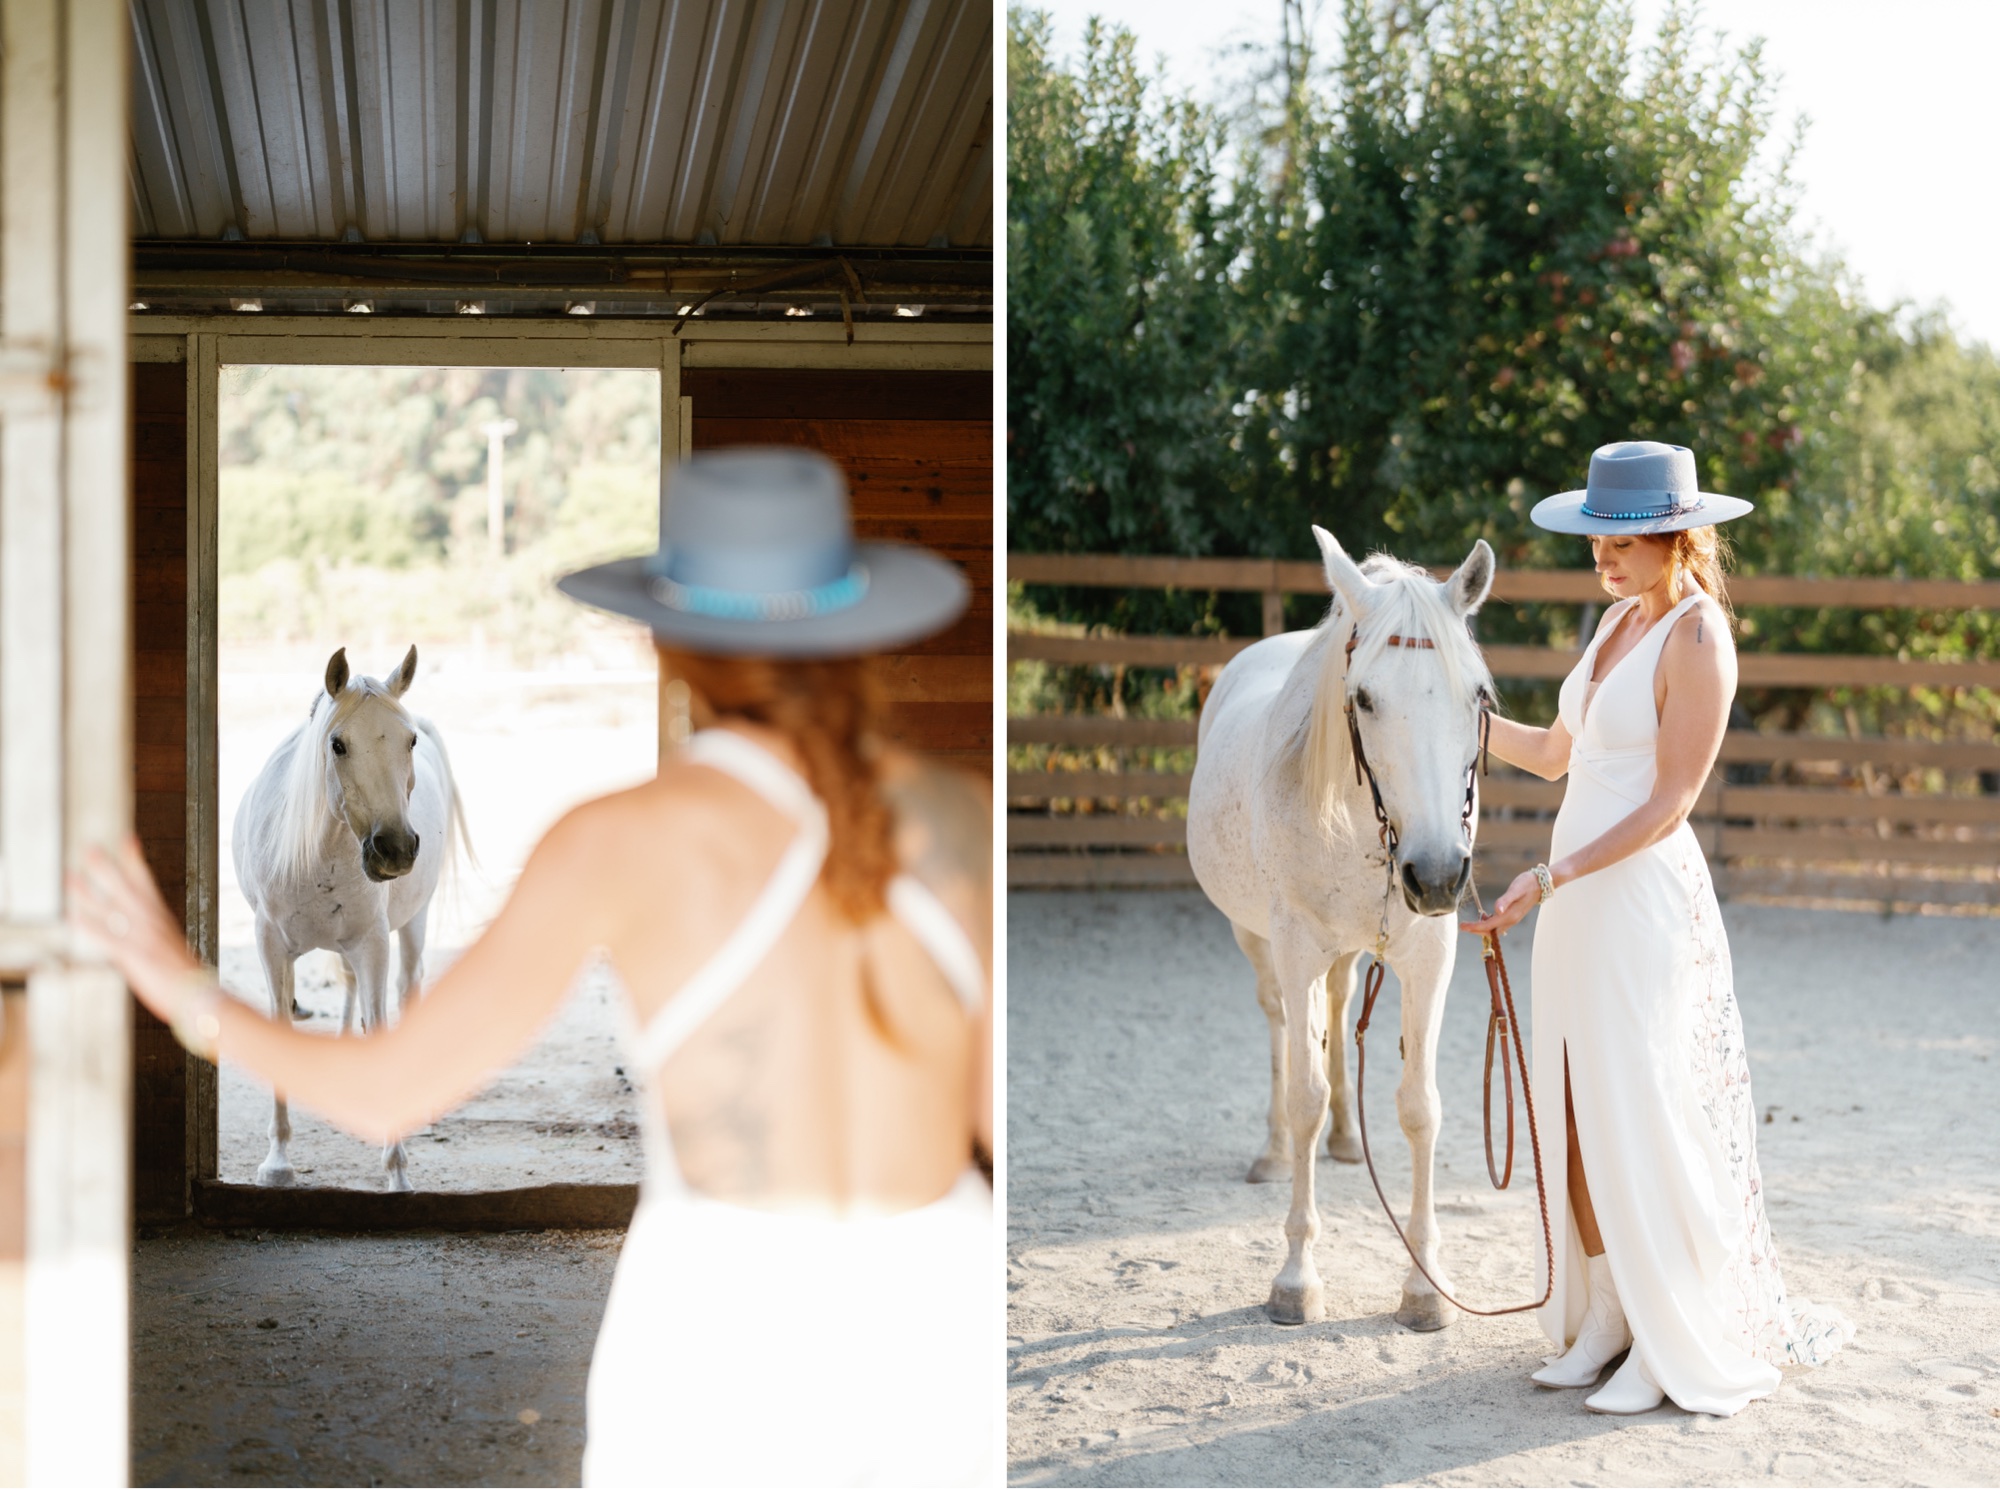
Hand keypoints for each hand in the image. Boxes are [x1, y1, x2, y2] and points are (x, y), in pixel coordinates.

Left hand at [67, 835, 204, 1021]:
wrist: (199, 997)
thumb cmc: (188, 980)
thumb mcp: (173, 951)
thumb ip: (154, 940)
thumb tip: (143, 938)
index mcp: (162, 919)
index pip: (148, 882)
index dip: (136, 860)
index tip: (128, 840)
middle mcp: (152, 923)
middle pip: (126, 887)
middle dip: (107, 868)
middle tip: (90, 849)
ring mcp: (142, 937)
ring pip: (112, 907)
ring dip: (89, 892)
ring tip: (70, 878)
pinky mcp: (133, 955)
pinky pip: (107, 937)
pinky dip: (89, 926)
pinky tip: (72, 917)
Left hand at [1460, 868, 1539, 936]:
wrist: (1541, 884)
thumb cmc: (1527, 884)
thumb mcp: (1515, 889)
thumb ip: (1506, 900)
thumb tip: (1497, 910)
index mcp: (1510, 916)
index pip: (1488, 926)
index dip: (1475, 927)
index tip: (1463, 927)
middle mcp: (1511, 920)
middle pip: (1491, 932)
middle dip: (1476, 930)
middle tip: (1463, 926)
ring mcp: (1512, 919)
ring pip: (1494, 929)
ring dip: (1482, 928)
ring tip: (1469, 923)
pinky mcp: (1513, 915)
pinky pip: (1498, 924)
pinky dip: (1489, 924)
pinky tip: (1483, 917)